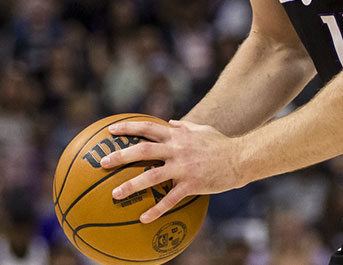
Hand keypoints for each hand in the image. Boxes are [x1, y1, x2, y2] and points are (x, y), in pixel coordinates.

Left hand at [100, 119, 244, 222]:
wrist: (240, 158)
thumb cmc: (221, 144)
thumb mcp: (202, 130)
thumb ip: (185, 127)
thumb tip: (170, 123)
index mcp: (178, 135)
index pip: (148, 128)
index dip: (128, 127)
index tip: (111, 130)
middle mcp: (177, 149)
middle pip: (143, 151)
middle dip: (121, 156)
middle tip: (102, 163)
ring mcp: (183, 167)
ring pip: (151, 176)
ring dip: (131, 185)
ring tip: (114, 194)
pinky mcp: (191, 184)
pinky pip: (170, 199)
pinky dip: (156, 210)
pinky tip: (143, 219)